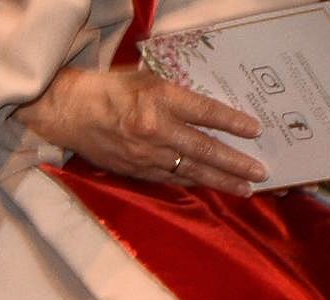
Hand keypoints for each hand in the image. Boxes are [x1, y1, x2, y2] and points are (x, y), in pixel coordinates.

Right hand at [16, 65, 265, 193]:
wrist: (69, 112)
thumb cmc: (111, 91)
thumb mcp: (149, 81)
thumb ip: (178, 97)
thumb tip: (209, 115)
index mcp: (159, 101)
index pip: (205, 113)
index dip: (232, 122)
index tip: (256, 130)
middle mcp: (154, 130)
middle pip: (202, 149)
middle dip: (234, 163)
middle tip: (260, 173)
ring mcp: (143, 154)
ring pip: (188, 170)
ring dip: (219, 180)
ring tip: (244, 188)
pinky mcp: (133, 170)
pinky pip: (168, 178)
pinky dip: (191, 182)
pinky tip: (208, 186)